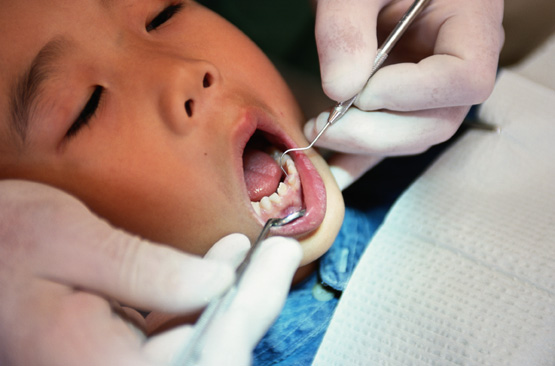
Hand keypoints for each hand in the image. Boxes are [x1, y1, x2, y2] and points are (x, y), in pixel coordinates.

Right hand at [0, 180, 300, 365]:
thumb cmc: (0, 240)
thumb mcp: (67, 238)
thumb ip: (145, 268)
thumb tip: (219, 284)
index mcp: (93, 362)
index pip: (198, 360)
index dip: (246, 317)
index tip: (275, 265)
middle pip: (206, 353)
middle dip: (249, 304)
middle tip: (278, 254)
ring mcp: (114, 363)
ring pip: (195, 343)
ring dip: (233, 299)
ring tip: (260, 255)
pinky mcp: (117, 348)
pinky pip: (174, 331)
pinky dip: (203, 298)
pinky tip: (223, 265)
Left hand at [310, 0, 503, 188]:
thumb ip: (348, 27)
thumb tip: (342, 90)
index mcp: (469, 22)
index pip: (465, 77)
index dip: (413, 94)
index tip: (362, 92)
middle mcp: (459, 63)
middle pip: (438, 121)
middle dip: (378, 132)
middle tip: (326, 124)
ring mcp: (431, 89)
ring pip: (414, 137)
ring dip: (365, 145)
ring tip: (318, 130)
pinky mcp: (403, 103)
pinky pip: (389, 140)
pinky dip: (361, 158)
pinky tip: (334, 171)